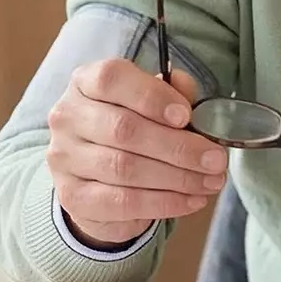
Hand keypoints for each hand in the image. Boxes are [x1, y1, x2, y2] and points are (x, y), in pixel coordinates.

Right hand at [46, 58, 226, 248]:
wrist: (97, 175)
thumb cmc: (132, 126)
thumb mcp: (153, 102)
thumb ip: (171, 91)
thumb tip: (184, 86)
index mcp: (86, 82)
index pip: (111, 79)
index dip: (152, 96)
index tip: (186, 116)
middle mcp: (68, 117)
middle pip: (124, 129)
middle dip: (179, 147)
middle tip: (216, 159)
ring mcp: (64, 158)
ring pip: (125, 169)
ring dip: (178, 177)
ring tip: (211, 181)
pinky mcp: (73, 197)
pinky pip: (123, 202)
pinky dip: (164, 202)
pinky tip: (192, 200)